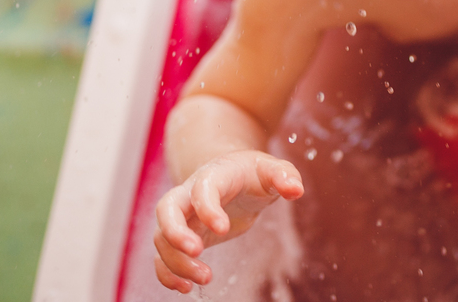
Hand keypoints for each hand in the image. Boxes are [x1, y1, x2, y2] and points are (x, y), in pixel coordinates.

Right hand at [153, 150, 303, 292]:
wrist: (234, 175)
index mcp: (215, 175)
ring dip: (177, 261)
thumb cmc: (254, 173)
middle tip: (197, 252)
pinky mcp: (182, 235)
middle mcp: (190, 193)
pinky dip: (167, 273)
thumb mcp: (273, 169)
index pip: (202, 188)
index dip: (208, 208)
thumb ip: (284, 176)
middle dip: (175, 232)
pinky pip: (161, 255)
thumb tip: (296, 190)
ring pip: (162, 237)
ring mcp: (183, 215)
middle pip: (166, 208)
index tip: (223, 229)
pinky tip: (185, 288)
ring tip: (206, 278)